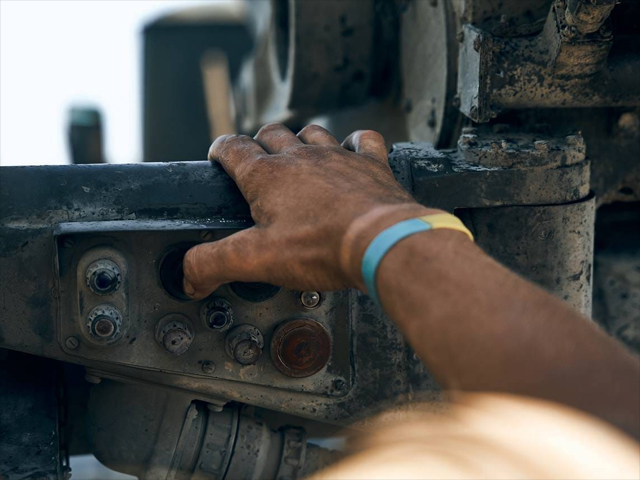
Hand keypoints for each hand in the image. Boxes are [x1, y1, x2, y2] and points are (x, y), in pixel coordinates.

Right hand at [183, 123, 439, 299]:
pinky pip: (362, 140)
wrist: (382, 242)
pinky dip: (354, 143)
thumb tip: (188, 274)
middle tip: (256, 160)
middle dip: (258, 143)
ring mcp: (338, 157)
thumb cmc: (322, 248)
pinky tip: (351, 150)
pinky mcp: (370, 164)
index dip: (220, 151)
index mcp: (268, 175)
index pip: (233, 148)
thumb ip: (213, 263)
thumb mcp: (256, 260)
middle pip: (271, 134)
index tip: (218, 156)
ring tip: (297, 154)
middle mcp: (301, 157)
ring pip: (312, 133)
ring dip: (301, 140)